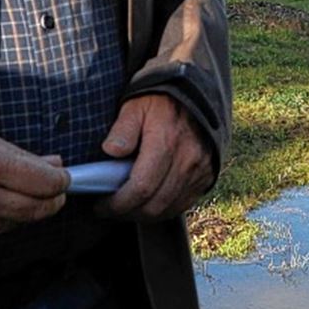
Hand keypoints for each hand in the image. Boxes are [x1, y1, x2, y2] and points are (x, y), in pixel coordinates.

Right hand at [0, 115, 69, 245]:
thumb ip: (23, 157)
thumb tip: (55, 167)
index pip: (46, 184)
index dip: (61, 182)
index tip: (63, 178)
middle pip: (37, 210)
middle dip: (52, 200)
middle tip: (55, 192)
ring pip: (16, 224)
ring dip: (24, 210)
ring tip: (17, 191)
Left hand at [97, 94, 214, 221]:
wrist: (196, 93)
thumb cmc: (161, 100)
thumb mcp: (135, 106)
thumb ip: (123, 129)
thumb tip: (110, 151)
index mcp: (167, 142)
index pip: (141, 188)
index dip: (118, 204)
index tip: (101, 206)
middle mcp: (187, 160)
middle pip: (155, 205)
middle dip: (128, 213)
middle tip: (110, 209)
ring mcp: (199, 170)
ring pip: (169, 209)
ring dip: (145, 215)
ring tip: (127, 207)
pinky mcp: (207, 176)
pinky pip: (183, 204)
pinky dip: (164, 209)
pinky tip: (148, 203)